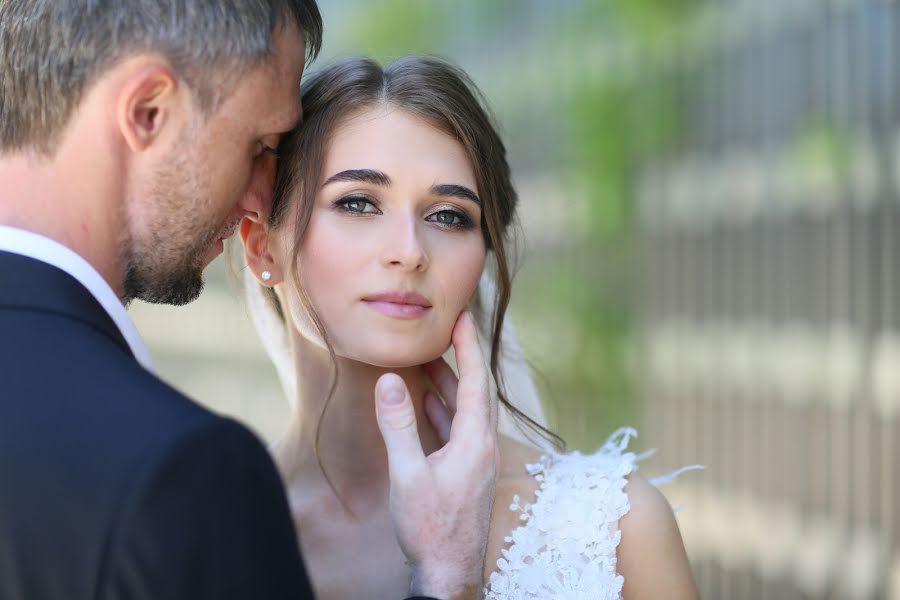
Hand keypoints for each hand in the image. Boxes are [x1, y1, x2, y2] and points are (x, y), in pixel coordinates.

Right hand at [374, 311, 498, 599]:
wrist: (448, 572)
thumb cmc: (430, 528)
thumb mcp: (408, 475)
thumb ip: (399, 426)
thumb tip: (391, 381)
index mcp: (476, 442)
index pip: (476, 382)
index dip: (469, 347)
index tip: (463, 317)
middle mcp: (482, 447)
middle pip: (476, 391)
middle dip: (461, 358)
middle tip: (446, 329)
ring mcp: (476, 460)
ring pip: (467, 410)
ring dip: (449, 384)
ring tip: (427, 360)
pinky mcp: (466, 472)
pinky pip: (458, 429)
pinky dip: (444, 409)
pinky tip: (427, 403)